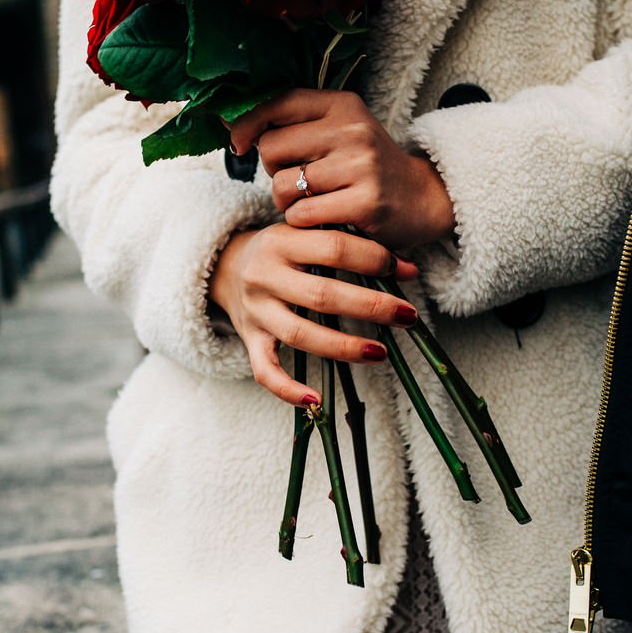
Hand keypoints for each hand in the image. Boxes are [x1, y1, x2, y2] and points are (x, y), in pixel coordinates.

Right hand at [210, 224, 420, 405]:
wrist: (224, 265)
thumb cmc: (282, 249)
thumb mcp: (305, 232)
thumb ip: (347, 242)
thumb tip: (407, 268)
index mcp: (282, 241)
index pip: (334, 248)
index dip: (375, 259)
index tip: (406, 273)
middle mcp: (264, 276)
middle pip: (322, 295)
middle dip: (371, 306)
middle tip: (407, 316)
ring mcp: (256, 311)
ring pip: (301, 334)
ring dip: (344, 347)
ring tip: (381, 353)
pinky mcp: (249, 340)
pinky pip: (265, 371)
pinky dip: (288, 389)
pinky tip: (317, 400)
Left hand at [229, 89, 455, 250]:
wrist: (423, 198)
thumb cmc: (367, 167)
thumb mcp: (340, 131)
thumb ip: (295, 125)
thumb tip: (233, 129)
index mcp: (342, 105)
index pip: (277, 103)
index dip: (247, 124)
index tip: (238, 142)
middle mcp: (352, 130)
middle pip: (271, 148)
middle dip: (272, 170)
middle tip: (297, 180)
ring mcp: (360, 166)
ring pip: (283, 185)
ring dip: (287, 201)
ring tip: (310, 201)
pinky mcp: (364, 203)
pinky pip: (302, 214)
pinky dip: (303, 221)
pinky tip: (322, 218)